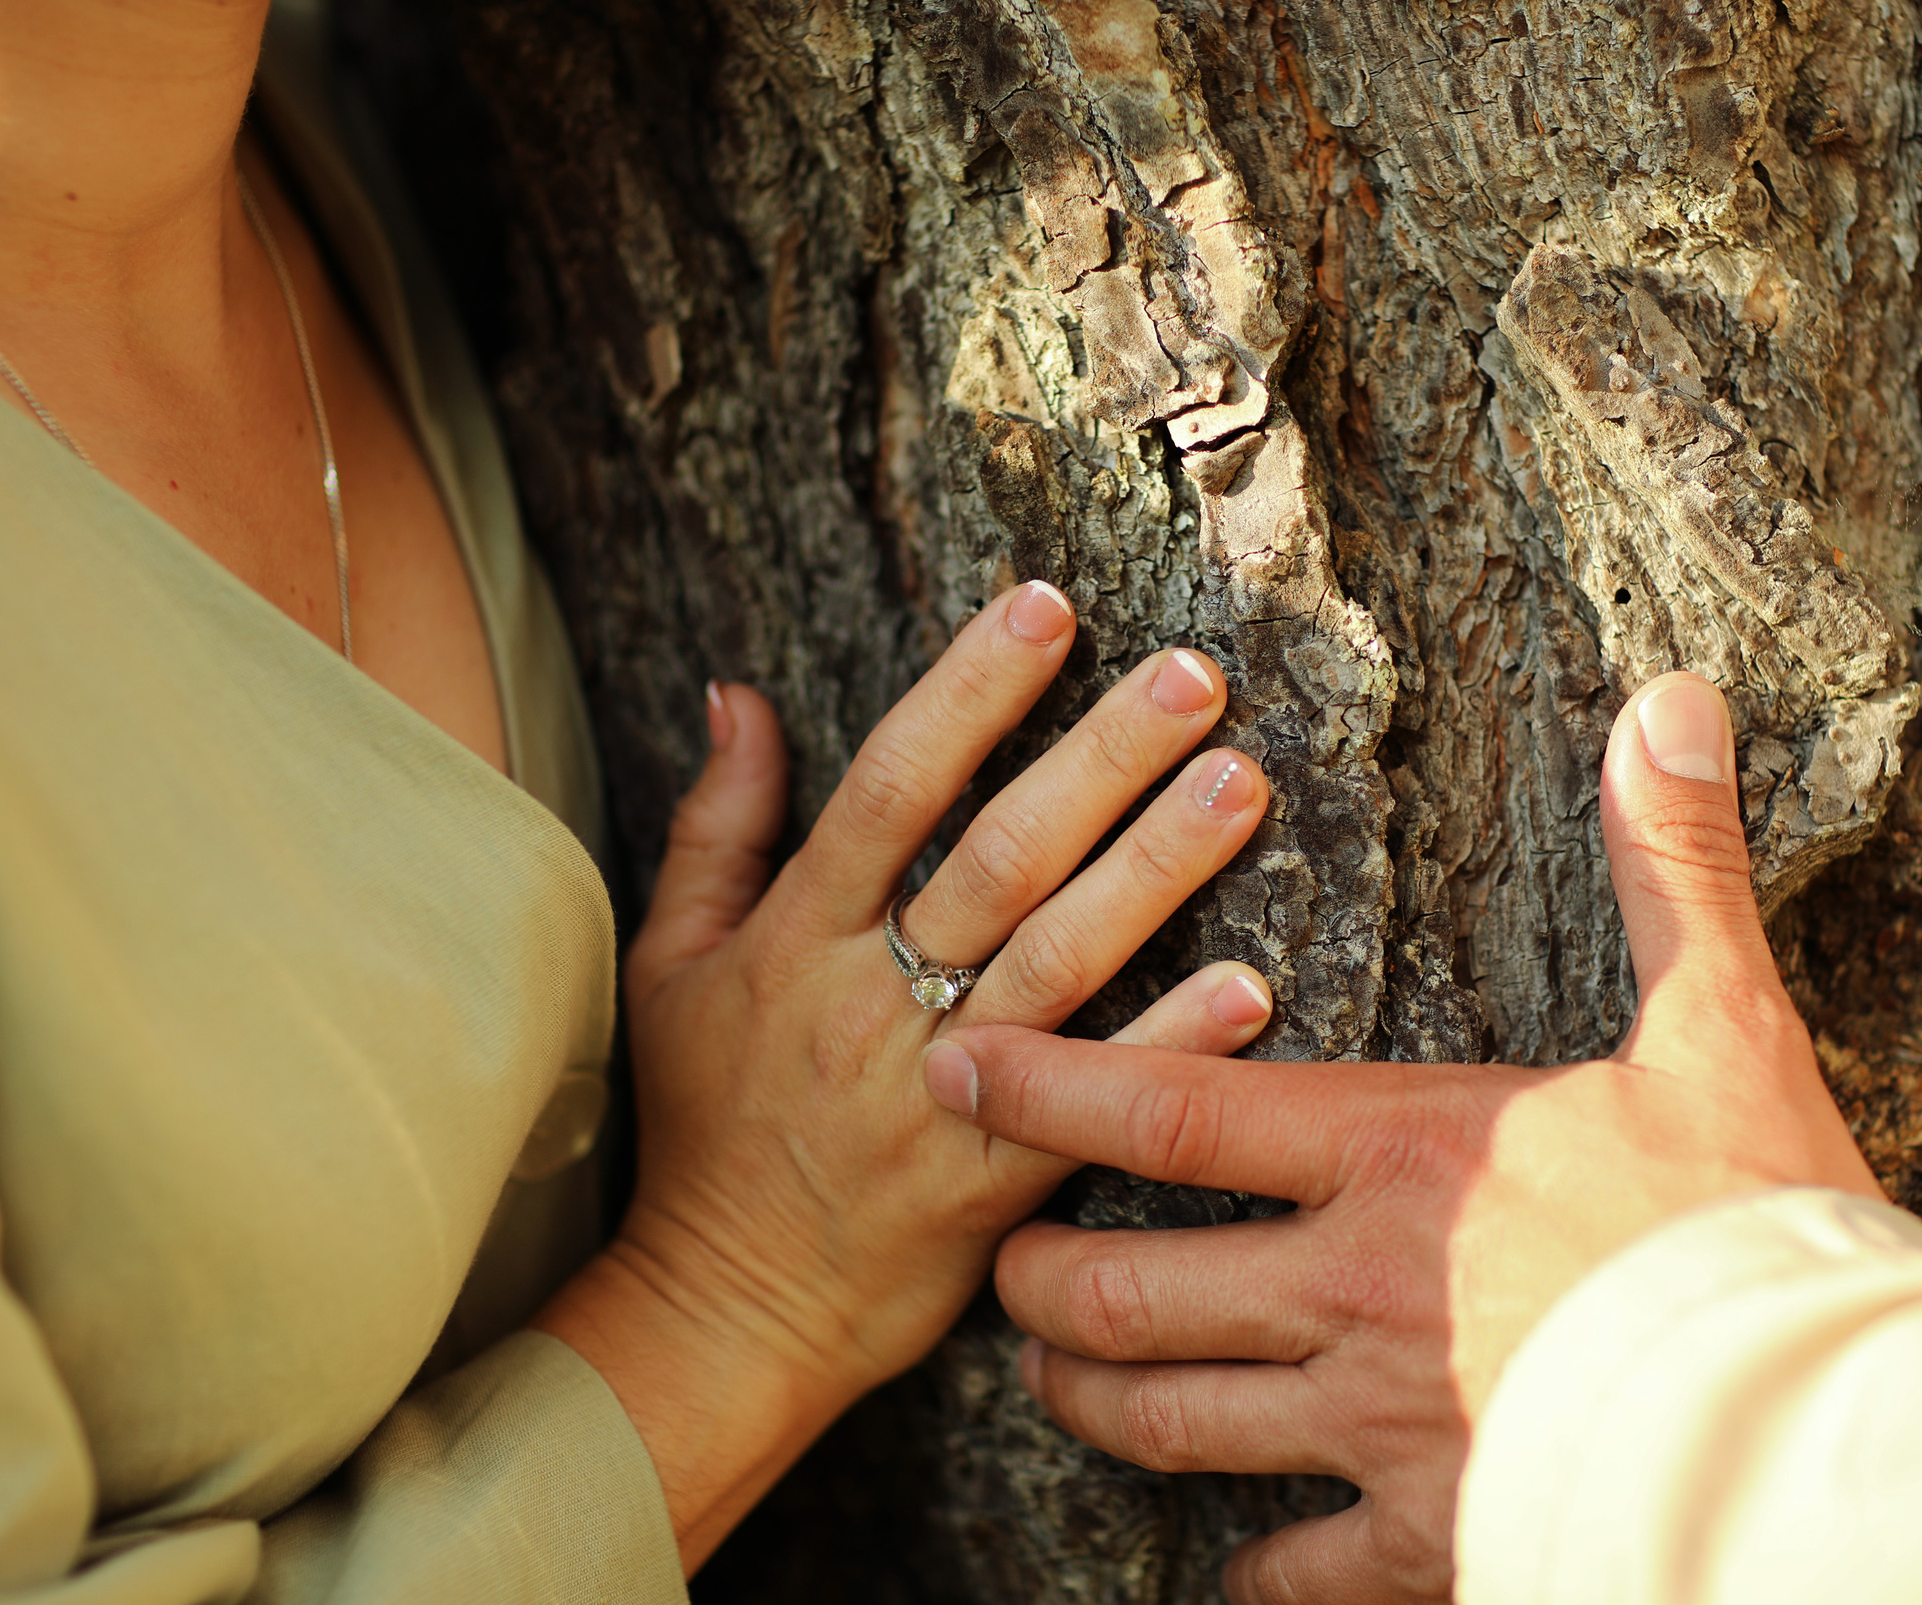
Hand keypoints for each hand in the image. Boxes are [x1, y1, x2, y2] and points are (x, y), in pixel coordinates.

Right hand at [535, 582, 1276, 1567]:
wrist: (722, 1312)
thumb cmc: (702, 1127)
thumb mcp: (669, 967)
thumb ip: (714, 828)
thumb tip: (734, 695)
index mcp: (795, 939)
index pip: (890, 788)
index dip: (969, 693)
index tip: (1045, 608)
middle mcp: (871, 1003)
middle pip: (1000, 859)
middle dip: (1100, 759)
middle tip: (1194, 677)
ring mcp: (940, 1094)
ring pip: (1061, 961)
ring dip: (1157, 869)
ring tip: (1241, 783)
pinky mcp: (996, 1184)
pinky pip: (1095, 1104)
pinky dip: (1171, 1044)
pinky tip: (1253, 987)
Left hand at [923, 671, 1880, 1602]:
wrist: (1813, 1429)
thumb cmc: (1760, 1222)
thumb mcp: (1723, 1023)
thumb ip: (1673, 865)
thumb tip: (1674, 701)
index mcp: (1399, 1156)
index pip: (1172, 1111)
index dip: (1045, 1083)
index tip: (954, 1059)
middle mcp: (1354, 1292)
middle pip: (1131, 1289)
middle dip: (1039, 1278)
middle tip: (997, 1261)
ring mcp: (1378, 1428)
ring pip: (1173, 1424)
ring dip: (1095, 1399)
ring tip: (1055, 1377)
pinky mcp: (1428, 1542)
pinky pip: (1297, 1572)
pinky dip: (1256, 1572)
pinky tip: (1239, 1566)